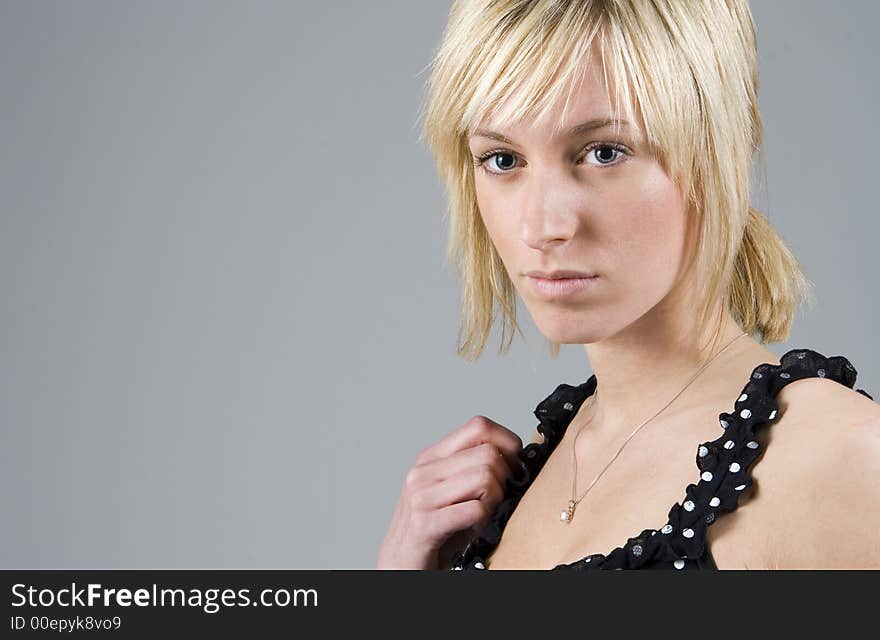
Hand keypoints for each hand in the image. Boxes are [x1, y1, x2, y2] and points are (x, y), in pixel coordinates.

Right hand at [377, 416, 522, 569]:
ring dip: (496, 500)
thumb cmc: (434, 530)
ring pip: (485, 478)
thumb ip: (473, 469)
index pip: (479, 426)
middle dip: (506, 478)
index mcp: (432, 457)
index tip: (513, 466)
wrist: (399, 564)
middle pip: (488, 453)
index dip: (507, 443)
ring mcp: (422, 496)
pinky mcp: (424, 523)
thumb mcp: (453, 491)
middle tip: (500, 498)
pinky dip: (485, 520)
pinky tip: (475, 527)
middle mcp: (424, 471)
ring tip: (485, 513)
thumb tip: (516, 456)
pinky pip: (475, 510)